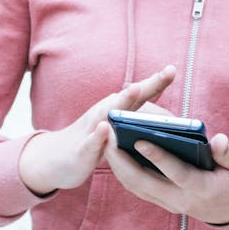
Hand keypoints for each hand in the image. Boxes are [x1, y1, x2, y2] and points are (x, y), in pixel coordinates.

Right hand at [18, 66, 175, 195]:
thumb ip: (139, 123)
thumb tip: (170, 124)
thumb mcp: (118, 130)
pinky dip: (97, 136)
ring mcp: (92, 129)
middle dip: (148, 85)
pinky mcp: (82, 150)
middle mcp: (105, 113)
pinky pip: (91, 142)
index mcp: (117, 110)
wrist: (55, 160)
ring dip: (121, 102)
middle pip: (129, 97)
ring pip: (108, 114)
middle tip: (167, 72)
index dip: (157, 82)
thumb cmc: (94, 142)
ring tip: (135, 89)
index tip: (173, 69)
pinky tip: (104, 128)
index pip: (140, 94)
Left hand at [104, 130, 228, 224]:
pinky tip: (117, 153)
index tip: (139, 139)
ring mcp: (171, 203)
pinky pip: (139, 188)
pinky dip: (125, 172)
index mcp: (203, 188)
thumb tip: (218, 140)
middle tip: (109, 136)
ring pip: (137, 187)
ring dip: (119, 167)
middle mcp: (182, 200)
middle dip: (123, 161)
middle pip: (145, 183)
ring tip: (107, 140)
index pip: (176, 172)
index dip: (158, 156)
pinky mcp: (165, 202)